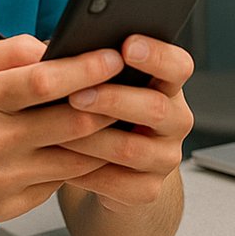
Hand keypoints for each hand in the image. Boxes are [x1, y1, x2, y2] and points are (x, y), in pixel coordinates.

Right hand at [0, 35, 124, 225]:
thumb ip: (16, 50)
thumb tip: (63, 44)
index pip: (44, 81)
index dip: (86, 69)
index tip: (115, 57)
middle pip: (70, 122)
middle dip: (109, 104)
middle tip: (134, 89)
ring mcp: (4, 176)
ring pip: (75, 157)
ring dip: (106, 139)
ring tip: (125, 119)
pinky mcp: (12, 203)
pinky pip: (62, 182)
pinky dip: (85, 165)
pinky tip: (99, 151)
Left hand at [58, 34, 194, 210]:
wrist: (111, 168)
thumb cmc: (100, 111)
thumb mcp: (103, 83)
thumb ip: (93, 65)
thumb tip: (56, 52)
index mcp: (168, 85)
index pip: (178, 65)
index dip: (157, 55)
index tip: (127, 46)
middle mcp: (176, 120)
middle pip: (156, 107)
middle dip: (113, 100)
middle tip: (76, 95)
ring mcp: (165, 157)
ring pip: (131, 149)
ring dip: (90, 139)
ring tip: (56, 130)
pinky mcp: (148, 189)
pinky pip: (118, 184)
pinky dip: (86, 172)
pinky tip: (61, 161)